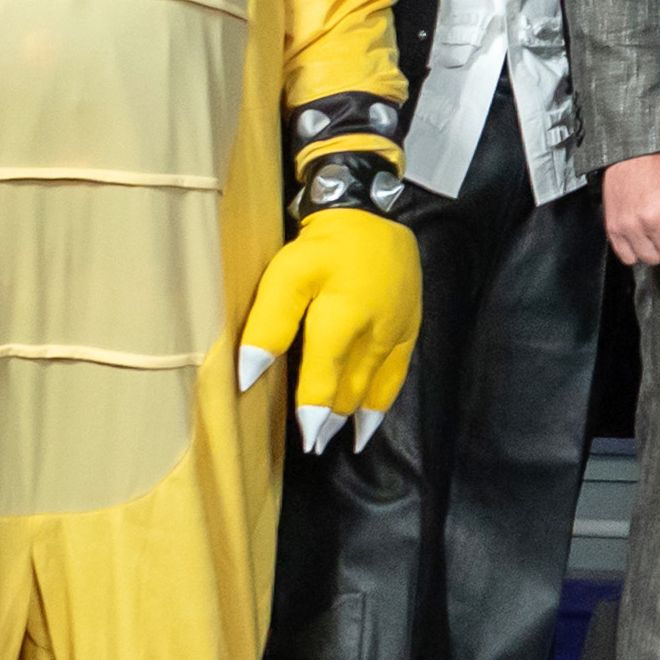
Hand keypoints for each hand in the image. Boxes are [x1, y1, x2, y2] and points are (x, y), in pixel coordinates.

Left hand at [239, 203, 421, 451]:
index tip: (304, 441)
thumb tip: (249, 375)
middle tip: (315, 445)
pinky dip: (383, 402)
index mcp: (341, 321)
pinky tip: (370, 419)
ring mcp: (396, 333)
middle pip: (350, 390)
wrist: (370, 214)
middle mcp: (373, 334)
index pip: (323, 380)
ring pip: (375, 388)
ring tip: (339, 440)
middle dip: (331, 420)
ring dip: (356, 417)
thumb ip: (268, 326)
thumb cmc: (321, 246)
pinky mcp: (410, 327)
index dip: (312, 413)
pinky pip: (397, 376)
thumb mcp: (285, 275)